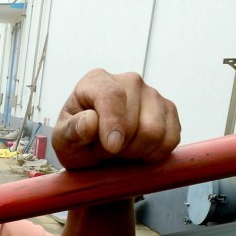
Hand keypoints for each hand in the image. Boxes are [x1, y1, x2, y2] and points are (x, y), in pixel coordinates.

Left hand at [52, 70, 179, 169]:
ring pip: (155, 132)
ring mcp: (152, 94)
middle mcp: (129, 81)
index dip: (113, 124)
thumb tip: (90, 122)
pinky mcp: (169, 111)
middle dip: (119, 147)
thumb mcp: (63, 140)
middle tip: (104, 150)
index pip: (112, 96)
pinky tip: (138, 152)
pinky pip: (171, 139)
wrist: (95, 152)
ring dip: (136, 152)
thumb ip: (72, 130)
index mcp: (97, 80)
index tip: (111, 148)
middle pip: (134, 121)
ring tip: (120, 150)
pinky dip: (154, 154)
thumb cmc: (77, 142)